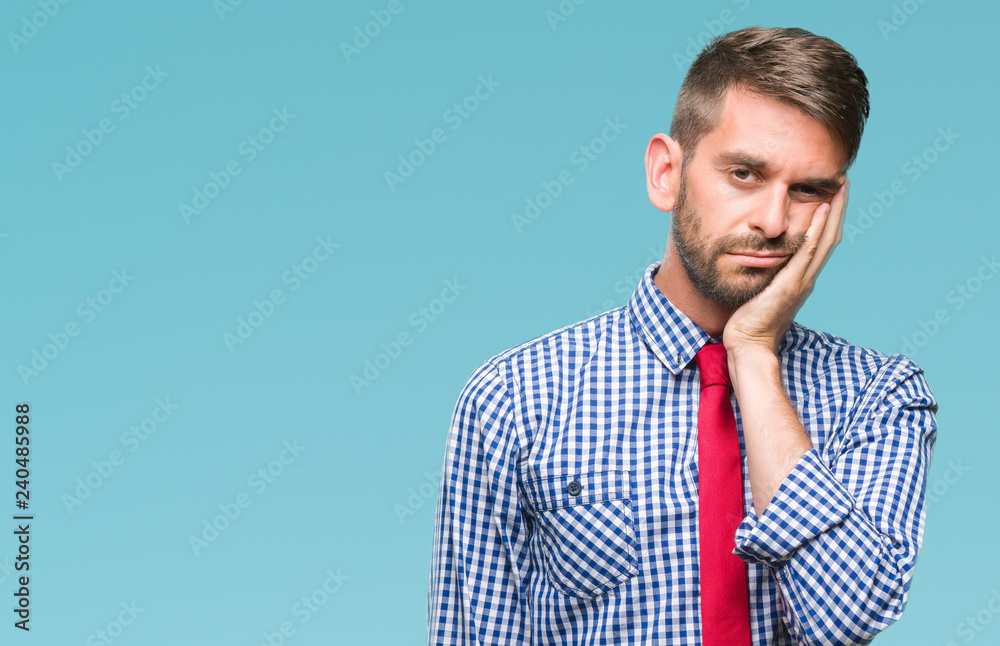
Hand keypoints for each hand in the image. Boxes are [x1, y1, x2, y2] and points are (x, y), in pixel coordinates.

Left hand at [723, 181, 849, 356]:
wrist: (748, 345)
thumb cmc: (749, 322)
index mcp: (800, 278)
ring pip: (825, 241)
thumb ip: (767, 275)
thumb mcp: (761, 291)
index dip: (828, 219)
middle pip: (830, 237)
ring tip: (840, 188)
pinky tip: (821, 210)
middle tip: (844, 182)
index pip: (821, 243)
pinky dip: (816, 230)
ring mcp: (801, 281)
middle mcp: (806, 277)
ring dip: (834, 213)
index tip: (832, 195)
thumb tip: (760, 259)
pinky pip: (807, 253)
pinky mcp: (790, 285)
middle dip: (838, 209)